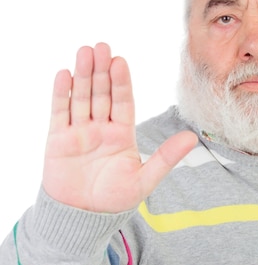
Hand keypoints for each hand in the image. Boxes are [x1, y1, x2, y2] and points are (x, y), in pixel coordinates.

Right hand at [43, 43, 196, 212]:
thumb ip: (165, 157)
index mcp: (122, 135)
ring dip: (83, 75)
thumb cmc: (114, 201)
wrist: (83, 219)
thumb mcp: (144, 180)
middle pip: (101, 94)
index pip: (123, 102)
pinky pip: (60, 112)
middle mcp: (101, 128)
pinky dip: (61, 94)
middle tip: (102, 46)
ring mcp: (79, 132)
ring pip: (81, 97)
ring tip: (85, 52)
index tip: (121, 62)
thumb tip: (192, 138)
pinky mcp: (58, 139)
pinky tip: (65, 75)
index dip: (121, 82)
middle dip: (101, 71)